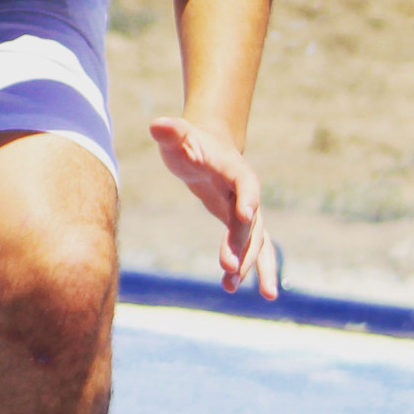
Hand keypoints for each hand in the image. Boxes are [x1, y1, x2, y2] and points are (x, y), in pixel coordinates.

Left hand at [148, 116, 278, 298]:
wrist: (203, 146)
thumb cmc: (186, 141)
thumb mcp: (175, 135)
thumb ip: (169, 131)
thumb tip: (157, 124)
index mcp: (234, 168)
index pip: (246, 183)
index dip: (247, 198)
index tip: (244, 216)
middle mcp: (246, 191)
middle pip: (251, 221)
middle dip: (242, 245)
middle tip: (228, 268)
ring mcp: (246, 210)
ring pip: (256, 241)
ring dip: (251, 265)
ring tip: (238, 288)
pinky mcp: (239, 224)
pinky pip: (250, 248)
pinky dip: (250, 268)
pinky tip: (231, 288)